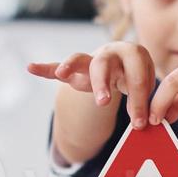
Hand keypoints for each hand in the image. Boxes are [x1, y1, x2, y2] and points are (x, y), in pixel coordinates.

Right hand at [27, 42, 156, 128]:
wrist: (126, 61)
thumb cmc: (138, 77)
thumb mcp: (146, 88)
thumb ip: (144, 103)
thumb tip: (144, 124)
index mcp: (134, 55)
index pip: (136, 77)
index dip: (138, 101)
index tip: (139, 122)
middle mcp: (110, 52)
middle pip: (104, 64)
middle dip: (103, 83)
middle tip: (103, 102)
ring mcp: (91, 59)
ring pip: (79, 60)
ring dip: (71, 67)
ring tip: (62, 74)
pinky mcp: (76, 69)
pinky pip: (57, 67)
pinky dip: (45, 68)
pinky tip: (31, 67)